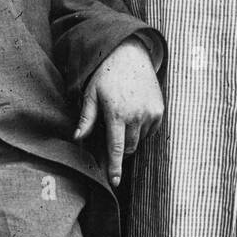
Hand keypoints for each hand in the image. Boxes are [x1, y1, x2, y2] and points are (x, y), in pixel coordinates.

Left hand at [75, 38, 163, 186]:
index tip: (115, 182)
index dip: (115, 167)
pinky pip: (150, 130)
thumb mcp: (91, 93)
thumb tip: (77, 139)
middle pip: (128, 147)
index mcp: (117, 114)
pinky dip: (141, 128)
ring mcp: (150, 113)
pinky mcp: (159, 110)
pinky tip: (133, 112)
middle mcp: (136, 115)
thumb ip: (86, 118)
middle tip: (111, 134)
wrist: (131, 54)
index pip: (116, 148)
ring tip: (122, 116)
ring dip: (130, 137)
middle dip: (119, 148)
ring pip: (139, 139)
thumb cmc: (106, 74)